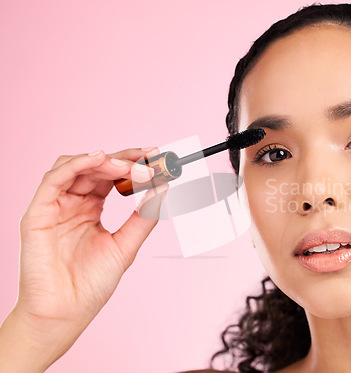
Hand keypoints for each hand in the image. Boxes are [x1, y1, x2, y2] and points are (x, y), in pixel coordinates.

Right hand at [4, 148, 167, 369]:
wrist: (67, 312)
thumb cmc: (91, 284)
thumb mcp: (126, 245)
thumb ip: (143, 216)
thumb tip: (163, 189)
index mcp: (91, 209)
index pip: (111, 176)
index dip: (132, 164)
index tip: (156, 158)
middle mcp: (72, 203)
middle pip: (96, 167)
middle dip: (124, 160)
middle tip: (148, 160)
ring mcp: (55, 206)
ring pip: (75, 167)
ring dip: (104, 161)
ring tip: (129, 166)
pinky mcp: (38, 213)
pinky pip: (54, 180)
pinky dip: (77, 164)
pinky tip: (99, 160)